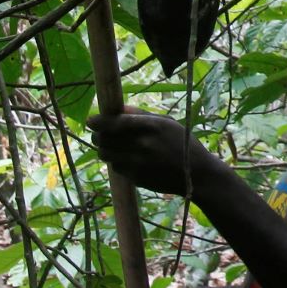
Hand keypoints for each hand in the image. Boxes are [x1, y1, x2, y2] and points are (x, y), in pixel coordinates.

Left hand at [87, 111, 209, 194]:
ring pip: (106, 155)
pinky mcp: (136, 178)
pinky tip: (127, 158)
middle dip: (98, 136)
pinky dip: (116, 162)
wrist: (196, 174)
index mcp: (150, 126)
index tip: (91, 121)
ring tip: (112, 146)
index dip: (98, 122)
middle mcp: (142, 144)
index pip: (114, 123)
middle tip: (99, 134)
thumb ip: (141, 115)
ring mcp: (138, 163)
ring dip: (104, 149)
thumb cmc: (182, 143)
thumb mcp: (166, 123)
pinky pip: (116, 167)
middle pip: (105, 139)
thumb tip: (118, 109)